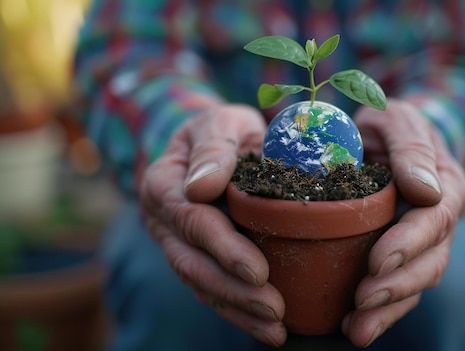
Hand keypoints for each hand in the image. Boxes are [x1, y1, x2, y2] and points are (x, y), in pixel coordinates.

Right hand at [139, 104, 287, 346]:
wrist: (212, 143)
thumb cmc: (222, 131)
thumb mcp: (220, 123)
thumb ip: (214, 148)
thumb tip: (203, 187)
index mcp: (164, 184)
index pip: (192, 221)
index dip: (224, 248)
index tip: (258, 271)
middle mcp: (163, 220)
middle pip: (193, 263)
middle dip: (234, 290)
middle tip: (274, 309)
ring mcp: (177, 243)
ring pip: (201, 284)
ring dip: (238, 310)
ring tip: (275, 329)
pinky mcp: (196, 257)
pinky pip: (212, 289)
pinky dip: (238, 311)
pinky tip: (267, 329)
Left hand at [342, 99, 464, 346]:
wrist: (392, 140)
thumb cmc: (392, 126)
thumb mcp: (398, 120)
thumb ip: (410, 147)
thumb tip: (424, 189)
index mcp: (447, 186)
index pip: (435, 219)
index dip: (409, 242)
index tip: (378, 261)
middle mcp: (441, 222)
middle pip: (430, 261)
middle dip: (398, 284)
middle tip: (363, 301)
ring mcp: (425, 244)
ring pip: (416, 283)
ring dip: (388, 309)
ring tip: (356, 329)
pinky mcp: (404, 258)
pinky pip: (398, 289)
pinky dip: (380, 313)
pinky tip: (353, 328)